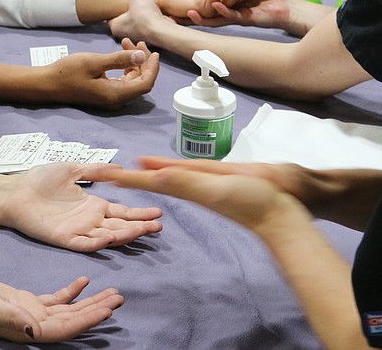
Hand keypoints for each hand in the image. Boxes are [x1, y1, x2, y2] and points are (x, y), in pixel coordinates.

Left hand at [0, 162, 162, 251]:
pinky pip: (85, 244)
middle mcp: (90, 220)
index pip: (122, 213)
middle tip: (159, 227)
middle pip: (120, 227)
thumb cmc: (41, 180)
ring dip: (125, 235)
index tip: (158, 213)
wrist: (15, 191)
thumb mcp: (73, 169)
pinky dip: (99, 242)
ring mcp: (79, 231)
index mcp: (93, 205)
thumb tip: (119, 168)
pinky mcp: (65, 239)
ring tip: (143, 231)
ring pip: (108, 236)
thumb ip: (96, 170)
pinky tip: (112, 238)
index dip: (139, 214)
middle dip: (140, 227)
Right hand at [0, 272, 123, 342]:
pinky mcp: (27, 302)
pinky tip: (85, 281)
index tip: (106, 311)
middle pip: (72, 322)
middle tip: (120, 298)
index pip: (63, 330)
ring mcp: (32, 314)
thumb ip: (11, 318)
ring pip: (69, 311)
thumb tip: (34, 331)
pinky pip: (56, 300)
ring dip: (90, 302)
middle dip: (97, 311)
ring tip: (113, 293)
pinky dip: (71, 292)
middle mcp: (33, 326)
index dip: (86, 322)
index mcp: (26, 331)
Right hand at [44, 42, 158, 108]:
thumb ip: (119, 60)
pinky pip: (122, 81)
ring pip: (131, 80)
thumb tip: (142, 57)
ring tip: (127, 44)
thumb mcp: (94, 62)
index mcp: (116, 94)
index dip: (153, 68)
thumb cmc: (68, 72)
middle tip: (137, 43)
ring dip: (133, 62)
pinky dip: (124, 67)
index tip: (153, 52)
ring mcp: (110, 97)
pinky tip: (120, 54)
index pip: (145, 84)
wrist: (48, 84)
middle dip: (143, 62)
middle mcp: (116, 99)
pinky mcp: (104, 93)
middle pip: (140, 82)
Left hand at [108, 0, 175, 45]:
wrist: (162, 31)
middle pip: (123, 17)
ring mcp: (137, 35)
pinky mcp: (148, 35)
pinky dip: (148, 17)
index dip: (112, 6)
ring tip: (142, 3)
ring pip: (136, 20)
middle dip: (128, 8)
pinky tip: (151, 9)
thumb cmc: (143, 18)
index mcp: (115, 27)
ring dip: (139, 13)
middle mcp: (124, 33)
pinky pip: (146, 23)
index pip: (110, 15)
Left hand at [109, 156, 308, 234]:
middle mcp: (190, 188)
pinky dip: (170, 171)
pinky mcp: (216, 184)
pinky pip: (185, 176)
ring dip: (147, 174)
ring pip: (167, 178)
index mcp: (186, 188)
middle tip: (108, 172)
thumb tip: (154, 174)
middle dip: (130, 177)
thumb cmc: (249, 199)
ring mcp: (202, 187)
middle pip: (153, 180)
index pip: (149, 182)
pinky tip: (166, 171)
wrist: (277, 212)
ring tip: (131, 169)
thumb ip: (186, 180)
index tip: (103, 175)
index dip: (127, 178)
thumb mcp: (214, 188)